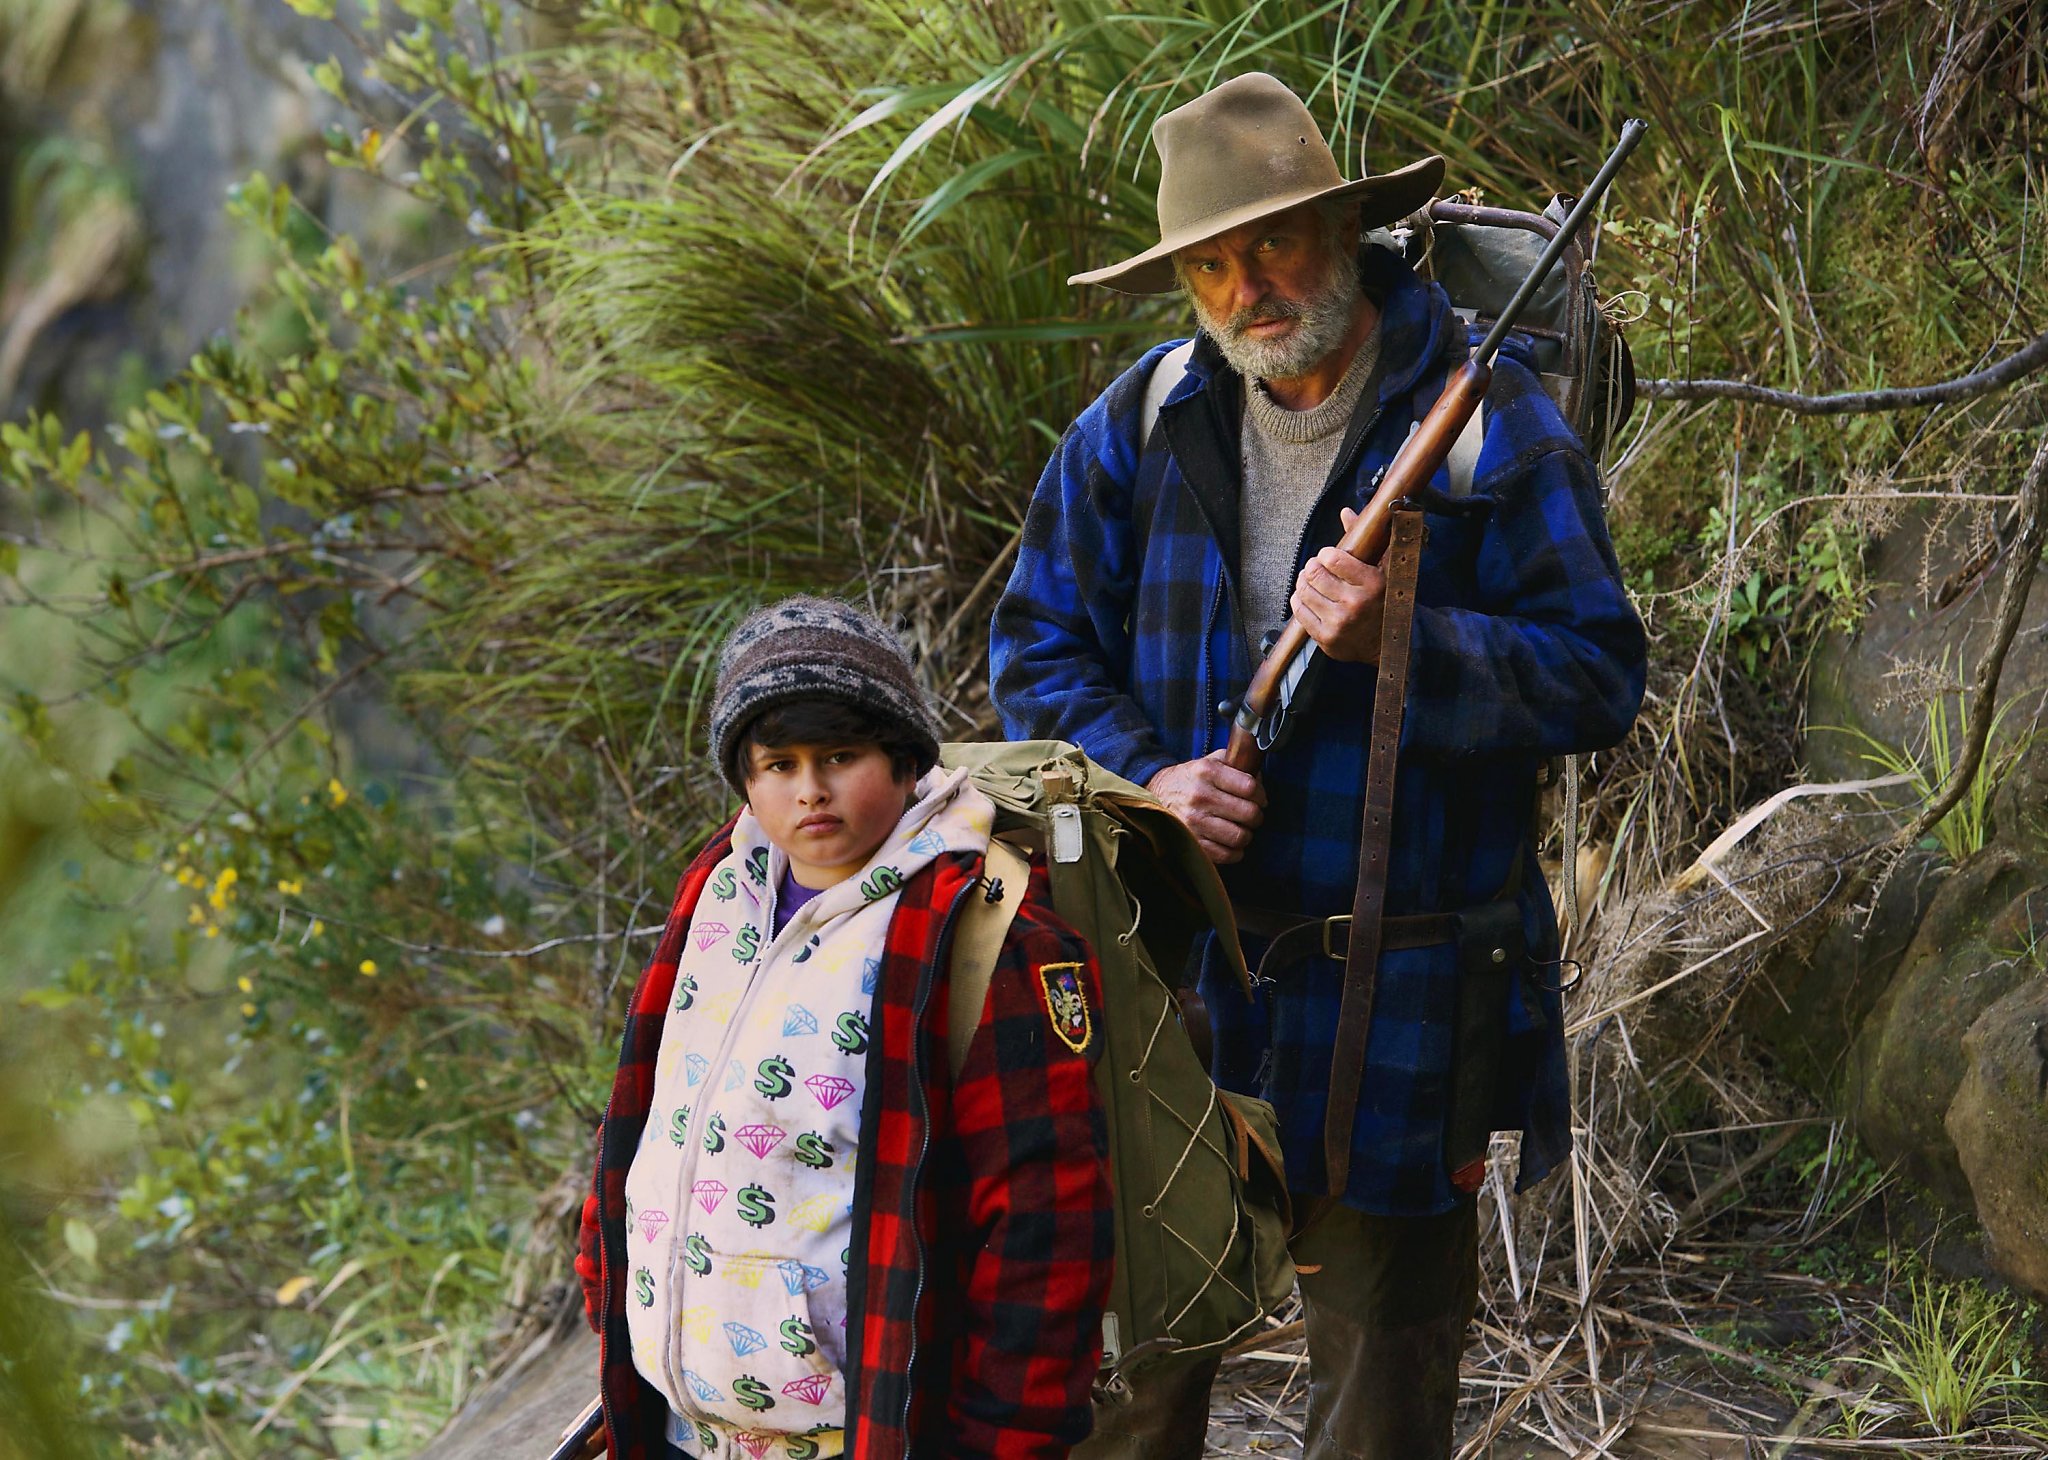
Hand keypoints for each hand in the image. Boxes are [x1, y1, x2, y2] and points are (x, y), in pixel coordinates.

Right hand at [1148, 751, 1265, 863]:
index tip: (1259, 798)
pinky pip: (1226, 855)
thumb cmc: (1191, 779)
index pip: (1250, 787)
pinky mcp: (1191, 841)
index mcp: (1207, 772)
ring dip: (1246, 835)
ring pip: (1240, 836)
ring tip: (1241, 829)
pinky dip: (1234, 852)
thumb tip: (1261, 779)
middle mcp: (1200, 796)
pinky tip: (1231, 843)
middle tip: (1252, 815)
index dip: (1261, 795)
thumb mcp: (1210, 761)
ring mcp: (1194, 821)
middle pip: (1249, 813)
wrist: (1156, 794)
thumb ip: (1237, 764)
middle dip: (1257, 816)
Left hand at [1290, 506, 1384, 662]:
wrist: (1386, 645)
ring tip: (1311, 581)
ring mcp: (1339, 623)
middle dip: (1312, 567)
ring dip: (1304, 582)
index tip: (1329, 557)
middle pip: (1313, 573)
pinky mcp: (1326, 638)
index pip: (1332, 558)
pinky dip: (1299, 600)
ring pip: (1303, 591)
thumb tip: (1345, 512)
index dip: (1325, 554)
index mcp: (1372, 583)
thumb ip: (1366, 539)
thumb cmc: (1382, 601)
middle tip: (1317, 568)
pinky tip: (1308, 597)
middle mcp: (1355, 604)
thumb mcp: (1382, 569)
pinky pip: (1299, 611)